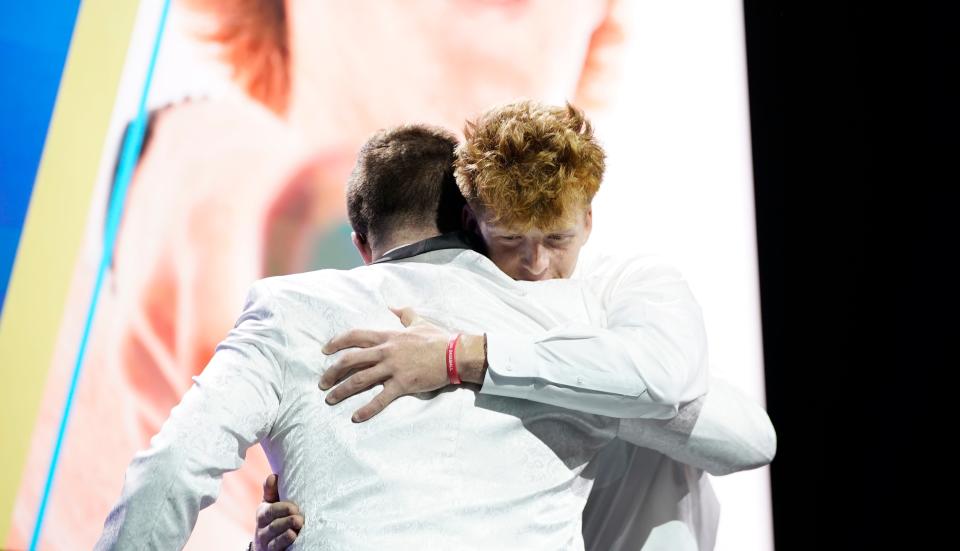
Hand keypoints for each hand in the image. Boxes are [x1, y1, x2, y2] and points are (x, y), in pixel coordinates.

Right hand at [254, 474, 303, 550]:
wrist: (265, 545)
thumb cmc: (273, 519)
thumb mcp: (271, 505)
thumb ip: (271, 492)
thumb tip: (273, 476)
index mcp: (263, 513)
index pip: (270, 510)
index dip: (282, 508)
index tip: (294, 507)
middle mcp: (262, 528)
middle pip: (273, 523)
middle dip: (286, 519)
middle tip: (299, 517)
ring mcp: (266, 541)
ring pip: (275, 536)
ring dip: (287, 529)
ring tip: (298, 524)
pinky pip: (276, 546)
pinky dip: (284, 541)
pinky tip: (293, 536)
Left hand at [319, 307, 485, 421]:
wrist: (455, 354)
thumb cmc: (438, 338)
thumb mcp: (419, 322)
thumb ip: (404, 314)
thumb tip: (394, 306)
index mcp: (388, 336)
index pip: (355, 336)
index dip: (337, 342)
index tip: (325, 351)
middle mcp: (386, 351)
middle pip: (351, 360)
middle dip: (333, 371)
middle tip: (322, 382)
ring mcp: (393, 368)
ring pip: (360, 380)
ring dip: (342, 390)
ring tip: (330, 399)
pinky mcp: (402, 384)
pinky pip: (380, 399)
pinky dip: (367, 409)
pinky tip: (355, 417)